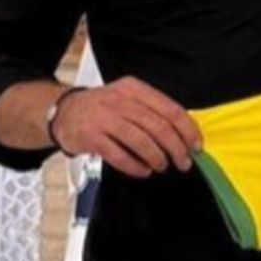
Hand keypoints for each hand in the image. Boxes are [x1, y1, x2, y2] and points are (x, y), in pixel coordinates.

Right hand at [51, 77, 201, 177]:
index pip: (171, 109)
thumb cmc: (104, 107)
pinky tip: (143, 171)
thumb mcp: (129, 98)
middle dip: (177, 148)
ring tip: (163, 166)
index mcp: (136, 89)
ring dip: (157, 157)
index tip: (196, 145)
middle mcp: (121, 101)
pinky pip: (118, 154)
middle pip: (159, 127)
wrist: (63, 111)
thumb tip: (185, 133)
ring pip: (141, 141)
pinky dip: (135, 165)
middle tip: (184, 162)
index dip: (188, 130)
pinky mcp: (90, 137)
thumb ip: (153, 110)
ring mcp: (104, 118)